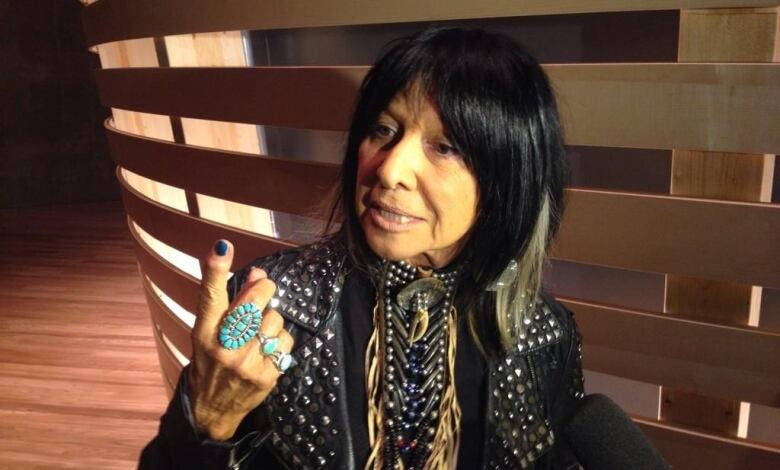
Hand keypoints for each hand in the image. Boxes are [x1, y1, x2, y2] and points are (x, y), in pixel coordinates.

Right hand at [187, 239, 293, 439]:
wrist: (212, 407)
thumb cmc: (212, 360)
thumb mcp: (211, 331)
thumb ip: (231, 303)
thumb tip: (259, 274)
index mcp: (204, 331)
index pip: (210, 295)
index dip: (215, 269)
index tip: (222, 247)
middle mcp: (224, 346)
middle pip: (254, 302)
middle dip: (264, 289)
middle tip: (265, 288)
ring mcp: (246, 362)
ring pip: (275, 320)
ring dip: (272, 322)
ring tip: (260, 333)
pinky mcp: (266, 375)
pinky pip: (286, 342)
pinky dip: (281, 342)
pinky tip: (268, 350)